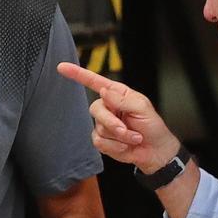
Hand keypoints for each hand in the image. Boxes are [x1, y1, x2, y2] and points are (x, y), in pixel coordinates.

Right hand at [56, 62, 179, 172]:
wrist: (155, 151)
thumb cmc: (152, 126)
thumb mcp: (142, 108)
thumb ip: (122, 99)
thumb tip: (104, 90)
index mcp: (117, 94)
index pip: (94, 82)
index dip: (77, 74)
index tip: (62, 67)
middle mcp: (108, 107)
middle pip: (96, 109)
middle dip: (113, 123)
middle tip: (129, 130)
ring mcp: (103, 124)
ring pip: (99, 128)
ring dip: (119, 137)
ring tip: (133, 138)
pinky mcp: (102, 140)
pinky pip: (100, 142)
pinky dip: (115, 146)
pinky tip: (126, 146)